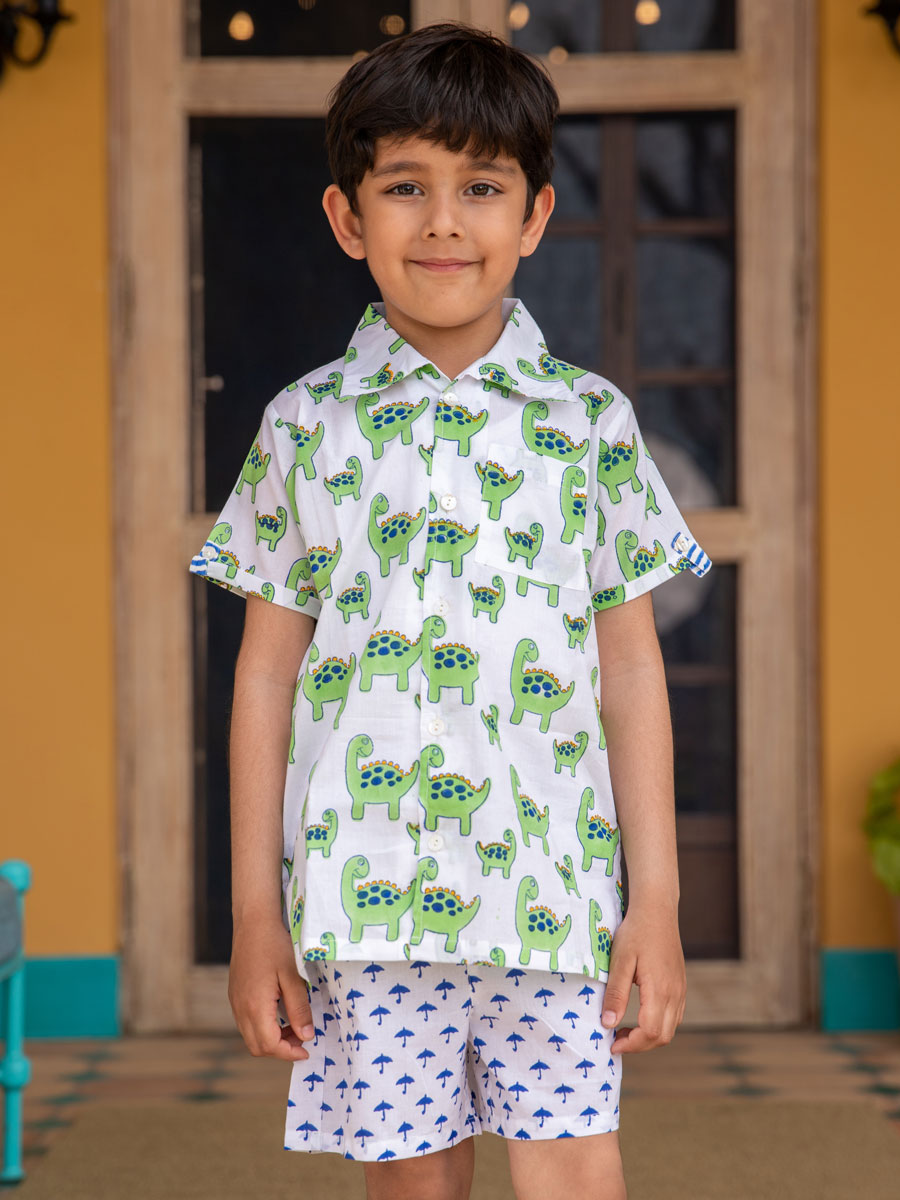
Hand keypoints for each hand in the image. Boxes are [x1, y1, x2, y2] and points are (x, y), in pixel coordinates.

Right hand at [228, 913, 315, 1061]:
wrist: (253, 921)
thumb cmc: (275, 945)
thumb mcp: (293, 976)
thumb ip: (299, 1008)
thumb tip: (306, 1036)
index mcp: (255, 1006)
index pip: (269, 1045)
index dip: (289, 1053)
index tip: (307, 1050)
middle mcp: (240, 1008)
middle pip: (257, 1046)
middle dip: (280, 1049)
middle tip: (302, 1039)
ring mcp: (235, 1001)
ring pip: (250, 1036)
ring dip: (271, 1039)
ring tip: (294, 1026)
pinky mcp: (235, 994)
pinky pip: (246, 1022)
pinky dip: (263, 1027)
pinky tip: (279, 1014)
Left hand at [599, 903, 685, 1052]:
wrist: (657, 911)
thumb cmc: (635, 932)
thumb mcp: (619, 961)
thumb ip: (615, 994)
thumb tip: (608, 1024)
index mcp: (659, 990)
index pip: (650, 1033)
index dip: (631, 1045)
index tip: (612, 1044)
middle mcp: (675, 994)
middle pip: (662, 1037)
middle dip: (639, 1046)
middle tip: (616, 1039)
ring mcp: (680, 990)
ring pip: (670, 1029)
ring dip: (649, 1037)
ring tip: (625, 1030)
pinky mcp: (681, 985)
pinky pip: (675, 1016)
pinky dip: (659, 1025)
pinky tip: (641, 1016)